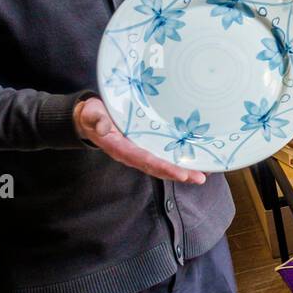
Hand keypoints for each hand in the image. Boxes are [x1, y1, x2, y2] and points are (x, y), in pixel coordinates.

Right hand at [73, 96, 206, 184]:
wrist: (89, 118)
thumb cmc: (92, 115)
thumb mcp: (91, 114)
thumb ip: (96, 120)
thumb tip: (102, 126)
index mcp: (120, 148)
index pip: (144, 160)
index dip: (163, 167)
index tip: (181, 173)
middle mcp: (132, 154)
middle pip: (158, 168)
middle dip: (178, 174)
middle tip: (200, 178)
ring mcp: (139, 152)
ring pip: (162, 165)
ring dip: (182, 171)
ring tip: (203, 175)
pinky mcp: (144, 146)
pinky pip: (162, 156)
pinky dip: (178, 161)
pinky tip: (195, 161)